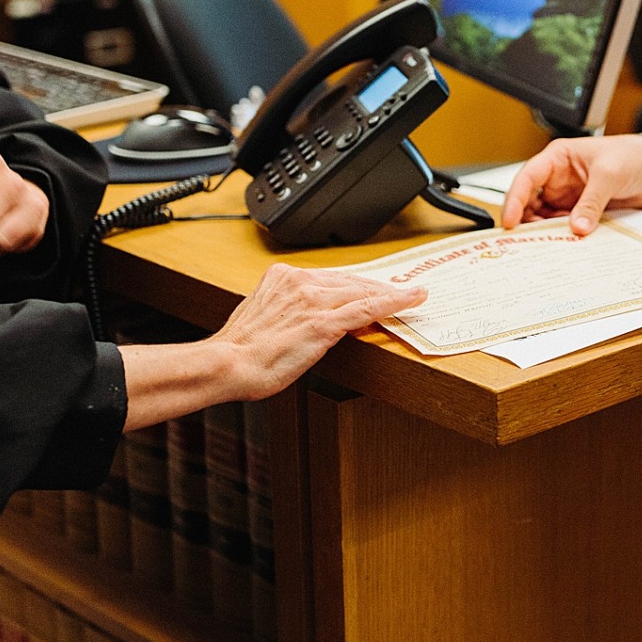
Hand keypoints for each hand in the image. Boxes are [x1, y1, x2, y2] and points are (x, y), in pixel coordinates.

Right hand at [209, 264, 426, 403]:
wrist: (227, 365)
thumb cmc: (239, 350)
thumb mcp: (261, 315)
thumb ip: (283, 307)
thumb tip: (299, 315)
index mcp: (282, 277)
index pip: (331, 276)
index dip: (357, 283)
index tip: (371, 286)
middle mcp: (299, 282)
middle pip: (351, 281)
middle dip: (378, 287)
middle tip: (403, 291)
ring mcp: (313, 301)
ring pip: (362, 292)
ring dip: (392, 293)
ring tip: (414, 295)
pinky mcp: (323, 322)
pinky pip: (367, 308)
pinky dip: (393, 302)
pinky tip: (411, 299)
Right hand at [501, 134, 641, 235]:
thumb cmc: (633, 156)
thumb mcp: (609, 175)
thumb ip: (591, 201)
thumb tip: (577, 226)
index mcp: (558, 157)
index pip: (527, 178)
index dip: (515, 199)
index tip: (510, 220)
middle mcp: (559, 178)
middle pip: (530, 201)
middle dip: (526, 220)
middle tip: (525, 241)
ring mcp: (569, 196)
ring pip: (545, 217)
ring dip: (545, 230)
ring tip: (545, 245)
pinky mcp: (581, 211)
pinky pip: (564, 226)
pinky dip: (562, 236)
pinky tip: (563, 244)